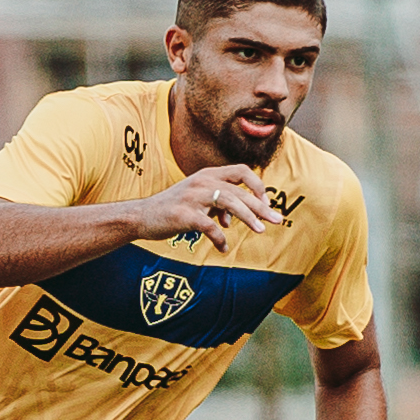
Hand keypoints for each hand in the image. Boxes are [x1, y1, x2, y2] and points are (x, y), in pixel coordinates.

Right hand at [134, 166, 279, 251]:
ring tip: (260, 230)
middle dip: (261, 206)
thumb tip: (232, 220)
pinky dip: (220, 239)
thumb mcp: (197, 200)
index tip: (266, 202)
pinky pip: (209, 226)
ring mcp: (193, 197)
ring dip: (248, 217)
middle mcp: (202, 181)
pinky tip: (223, 248)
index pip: (241, 171)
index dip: (258, 185)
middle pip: (240, 190)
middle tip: (277, 220)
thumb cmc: (172, 209)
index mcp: (208, 175)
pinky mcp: (184, 214)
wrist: (142, 216)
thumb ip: (216, 205)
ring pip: (229, 203)